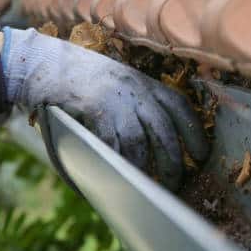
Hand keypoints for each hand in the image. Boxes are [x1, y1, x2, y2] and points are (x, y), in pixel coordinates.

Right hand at [1, 28, 208, 189]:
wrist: (49, 62)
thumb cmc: (89, 78)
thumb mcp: (123, 83)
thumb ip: (140, 106)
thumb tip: (156, 147)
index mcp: (148, 84)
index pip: (180, 107)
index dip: (195, 133)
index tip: (201, 155)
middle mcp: (137, 91)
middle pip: (164, 131)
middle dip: (173, 161)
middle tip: (176, 183)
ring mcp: (116, 101)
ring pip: (138, 144)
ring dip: (144, 170)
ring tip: (148, 189)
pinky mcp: (95, 111)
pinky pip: (110, 146)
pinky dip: (115, 166)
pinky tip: (118, 179)